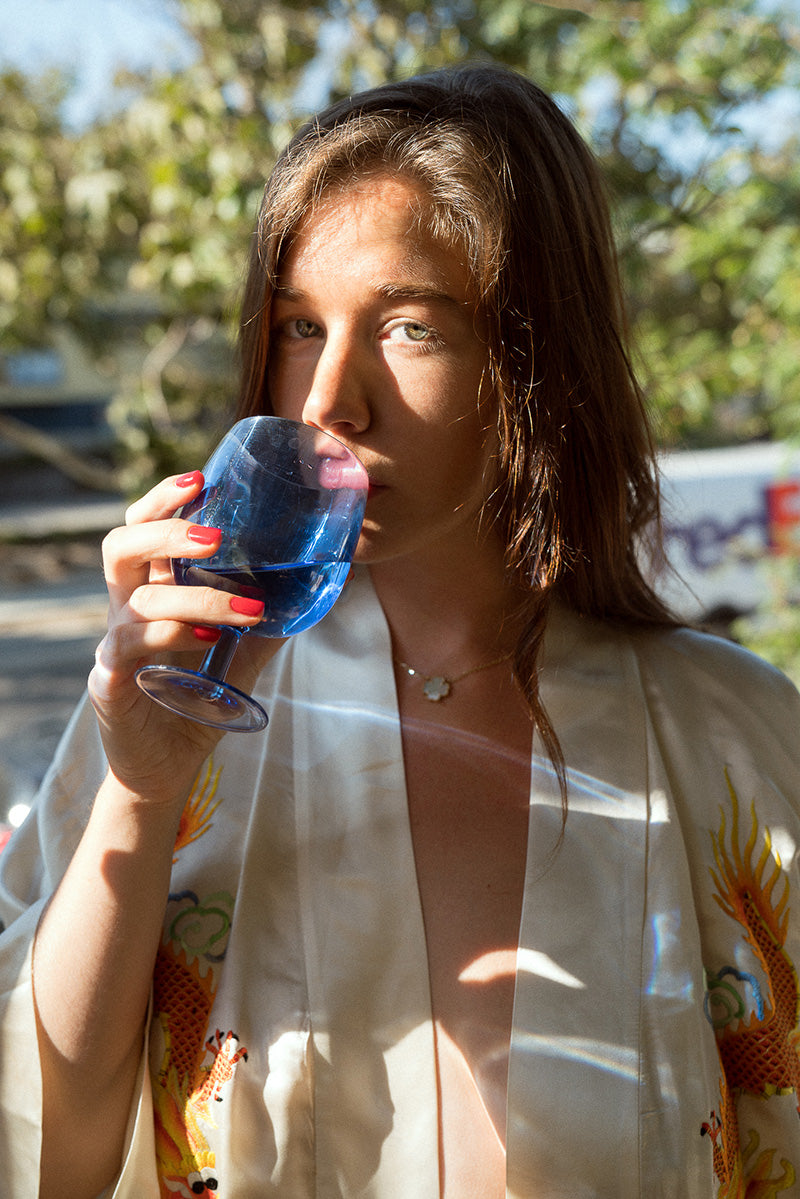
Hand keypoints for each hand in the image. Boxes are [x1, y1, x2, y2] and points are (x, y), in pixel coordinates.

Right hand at [88, 471, 283, 803]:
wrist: (164, 771)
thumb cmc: (195, 706)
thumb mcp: (240, 660)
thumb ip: (269, 626)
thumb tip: (322, 590)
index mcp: (150, 593)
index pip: (142, 529)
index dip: (164, 500)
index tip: (201, 478)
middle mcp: (125, 611)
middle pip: (121, 547)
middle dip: (167, 529)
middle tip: (215, 533)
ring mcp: (113, 646)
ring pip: (137, 599)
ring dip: (197, 596)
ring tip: (246, 608)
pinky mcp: (110, 683)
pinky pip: (128, 646)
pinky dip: (171, 636)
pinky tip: (209, 641)